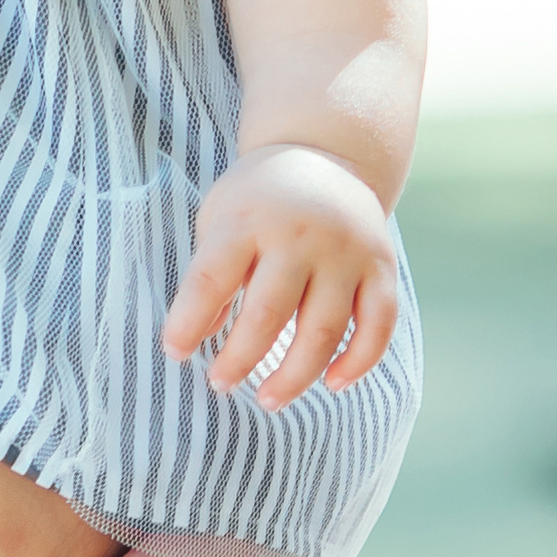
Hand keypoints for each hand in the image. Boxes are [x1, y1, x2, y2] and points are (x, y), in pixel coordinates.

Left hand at [168, 146, 405, 405]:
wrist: (325, 156)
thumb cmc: (258, 202)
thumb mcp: (220, 221)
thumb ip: (211, 275)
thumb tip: (204, 338)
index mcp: (247, 220)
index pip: (211, 279)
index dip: (188, 324)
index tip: (175, 354)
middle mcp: (300, 234)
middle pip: (269, 313)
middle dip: (240, 359)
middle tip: (220, 384)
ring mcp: (346, 251)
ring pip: (323, 329)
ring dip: (294, 376)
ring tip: (268, 400)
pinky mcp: (381, 266)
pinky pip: (378, 325)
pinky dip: (359, 362)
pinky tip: (333, 384)